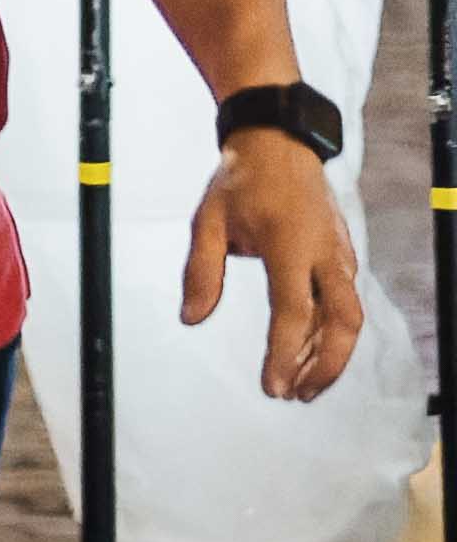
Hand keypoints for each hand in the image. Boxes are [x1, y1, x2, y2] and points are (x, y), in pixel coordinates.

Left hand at [187, 128, 364, 400]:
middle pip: (343, 324)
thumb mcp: (207, 222)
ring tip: (301, 386)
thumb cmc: (240, 183)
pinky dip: (329, 333)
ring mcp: (339, 255)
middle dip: (325, 367)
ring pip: (349, 317)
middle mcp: (324, 254)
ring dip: (329, 356)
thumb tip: (191, 319)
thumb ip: (200, 272)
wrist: (279, 146)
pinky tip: (307, 352)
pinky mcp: (342, 256)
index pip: (294, 313)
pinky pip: (343, 303)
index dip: (285, 354)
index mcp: (289, 246)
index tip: (272, 386)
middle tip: (294, 395)